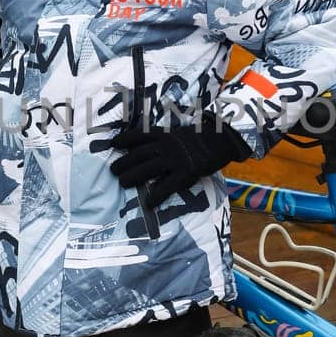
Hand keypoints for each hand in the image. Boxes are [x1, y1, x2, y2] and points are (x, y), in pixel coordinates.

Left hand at [110, 116, 249, 206]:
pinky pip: (167, 185)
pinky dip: (156, 195)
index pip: (139, 135)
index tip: (112, 144)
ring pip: (148, 168)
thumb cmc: (202, 138)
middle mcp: (166, 146)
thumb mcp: (180, 133)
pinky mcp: (186, 172)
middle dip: (123, 162)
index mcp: (165, 135)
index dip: (124, 139)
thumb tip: (153, 145)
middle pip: (139, 154)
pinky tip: (148, 203)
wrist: (223, 139)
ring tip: (122, 183)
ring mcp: (176, 159)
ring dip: (133, 176)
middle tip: (113, 170)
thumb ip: (166, 139)